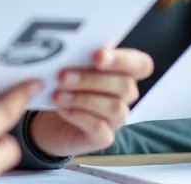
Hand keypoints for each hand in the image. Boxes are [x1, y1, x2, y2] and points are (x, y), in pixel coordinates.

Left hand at [28, 47, 153, 156]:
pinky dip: (79, 117)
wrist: (48, 118)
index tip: (97, 56)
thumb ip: (74, 56)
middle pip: (125, 86)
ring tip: (58, 95)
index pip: (142, 64)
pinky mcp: (103, 137)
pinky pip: (99, 128)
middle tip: (63, 76)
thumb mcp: (68, 65)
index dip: (123, 60)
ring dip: (83, 99)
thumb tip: (61, 53)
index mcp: (123, 70)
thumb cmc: (64, 84)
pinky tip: (62, 109)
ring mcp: (116, 118)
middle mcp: (125, 95)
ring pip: (115, 108)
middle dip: (93, 79)